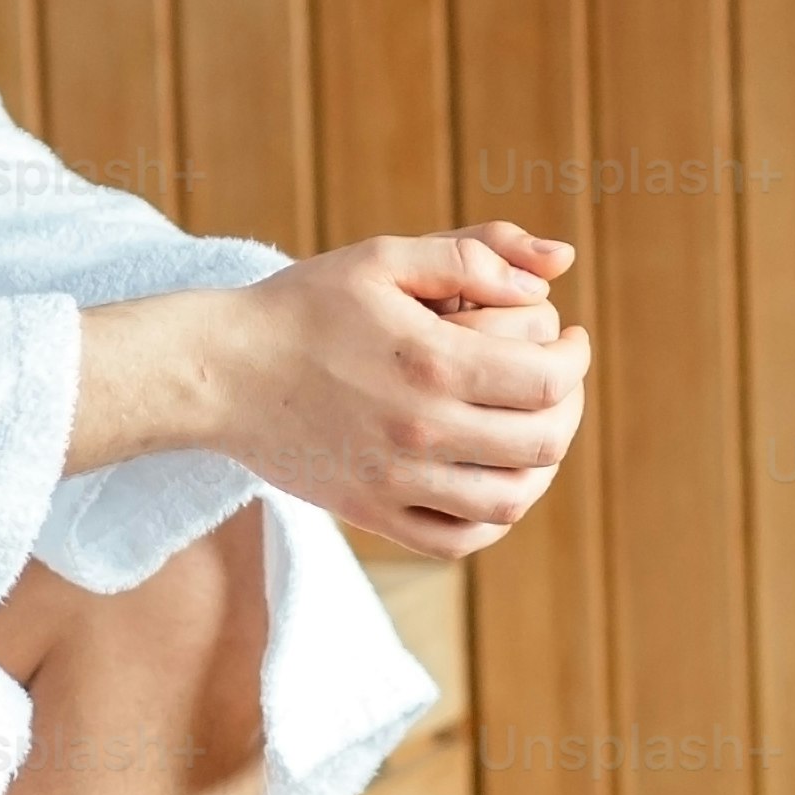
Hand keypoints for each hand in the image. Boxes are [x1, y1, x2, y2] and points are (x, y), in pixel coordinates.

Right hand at [80, 231, 590, 557]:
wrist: (219, 370)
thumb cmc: (303, 304)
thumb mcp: (383, 257)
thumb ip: (472, 254)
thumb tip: (552, 270)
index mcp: (432, 363)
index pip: (550, 381)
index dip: (576, 358)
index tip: (569, 338)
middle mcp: (420, 432)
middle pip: (542, 443)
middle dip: (569, 407)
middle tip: (560, 380)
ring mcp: (396, 483)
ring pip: (510, 501)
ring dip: (540, 465)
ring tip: (533, 429)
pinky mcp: (371, 514)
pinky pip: (457, 540)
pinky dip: (492, 518)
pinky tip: (492, 477)